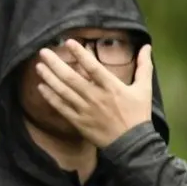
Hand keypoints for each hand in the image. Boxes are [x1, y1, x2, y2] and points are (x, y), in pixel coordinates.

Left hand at [35, 42, 153, 148]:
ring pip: (63, 92)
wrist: (131, 143)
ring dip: (49, 78)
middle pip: (71, 78)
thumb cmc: (138, 114)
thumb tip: (147, 46)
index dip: (80, 54)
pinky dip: (50, 97)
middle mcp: (95, 97)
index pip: (92, 67)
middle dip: (55, 64)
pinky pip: (61, 108)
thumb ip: (144, 66)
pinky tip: (41, 88)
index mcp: (111, 87)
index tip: (68, 42)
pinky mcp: (78, 121)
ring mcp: (85, 110)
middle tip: (43, 52)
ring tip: (39, 67)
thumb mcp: (144, 89)